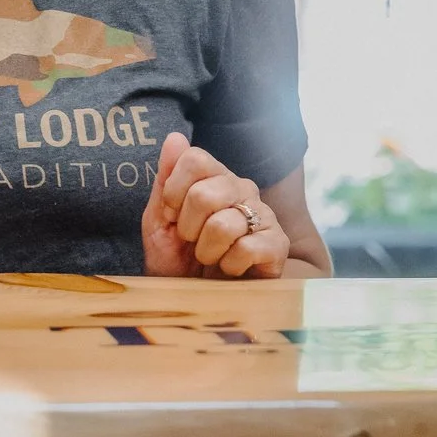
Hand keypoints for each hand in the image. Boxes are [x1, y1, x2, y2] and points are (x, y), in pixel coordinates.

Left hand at [141, 132, 288, 279]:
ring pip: (223, 225)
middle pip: (204, 194)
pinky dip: (229, 266)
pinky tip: (231, 269)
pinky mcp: (278, 245)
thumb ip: (166, 180)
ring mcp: (264, 215)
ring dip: (207, 252)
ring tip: (211, 258)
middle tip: (192, 242)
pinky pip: (246, 249)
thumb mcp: (159, 222)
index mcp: (215, 177)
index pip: (194, 159)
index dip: (173, 192)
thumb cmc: (178, 260)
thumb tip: (175, 137)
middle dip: (188, 228)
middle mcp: (243, 189)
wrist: (195, 300)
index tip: (171, 215)